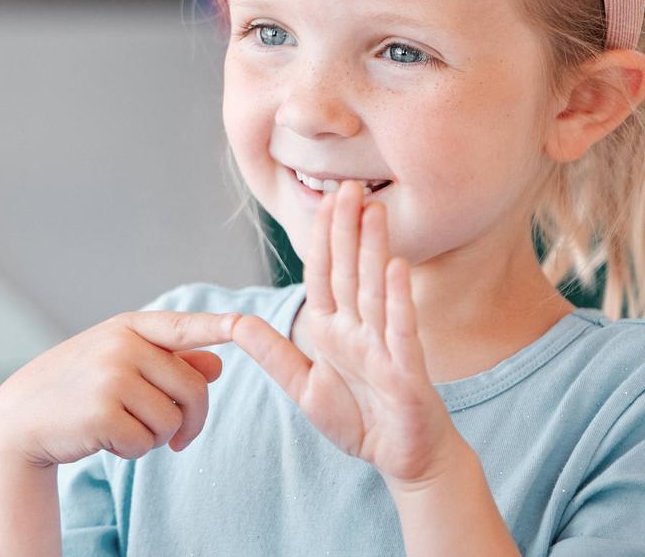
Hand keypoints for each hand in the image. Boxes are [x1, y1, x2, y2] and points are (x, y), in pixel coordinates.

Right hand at [0, 308, 237, 468]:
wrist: (21, 417)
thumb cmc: (75, 388)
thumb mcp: (119, 364)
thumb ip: (169, 361)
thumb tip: (217, 363)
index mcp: (129, 327)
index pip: (185, 325)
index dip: (221, 325)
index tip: (248, 324)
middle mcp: (122, 344)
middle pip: (195, 389)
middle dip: (190, 421)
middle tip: (175, 438)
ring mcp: (111, 375)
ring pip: (173, 420)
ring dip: (154, 437)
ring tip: (120, 428)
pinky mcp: (103, 411)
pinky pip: (146, 442)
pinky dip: (132, 451)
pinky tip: (105, 439)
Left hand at [231, 181, 456, 486]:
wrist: (404, 460)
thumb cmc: (360, 422)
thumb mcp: (304, 387)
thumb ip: (273, 353)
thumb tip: (237, 322)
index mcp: (334, 331)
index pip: (324, 275)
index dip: (322, 238)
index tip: (324, 198)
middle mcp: (360, 330)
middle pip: (350, 271)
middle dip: (348, 228)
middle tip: (350, 184)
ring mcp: (386, 347)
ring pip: (375, 289)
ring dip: (374, 249)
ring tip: (373, 209)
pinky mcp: (407, 370)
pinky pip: (400, 328)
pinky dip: (396, 298)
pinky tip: (394, 267)